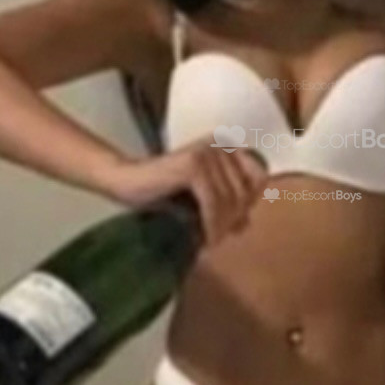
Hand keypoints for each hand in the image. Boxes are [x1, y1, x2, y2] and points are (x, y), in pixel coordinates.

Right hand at [107, 135, 269, 245]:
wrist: (125, 181)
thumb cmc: (163, 191)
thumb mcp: (201, 198)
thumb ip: (226, 205)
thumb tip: (246, 224)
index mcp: (226, 145)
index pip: (259, 176)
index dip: (249, 202)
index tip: (234, 223)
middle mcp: (219, 143)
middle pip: (245, 191)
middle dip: (233, 219)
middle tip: (217, 238)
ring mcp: (207, 152)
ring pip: (229, 200)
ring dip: (221, 226)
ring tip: (210, 240)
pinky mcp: (193, 165)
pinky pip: (213, 202)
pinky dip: (211, 224)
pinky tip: (205, 238)